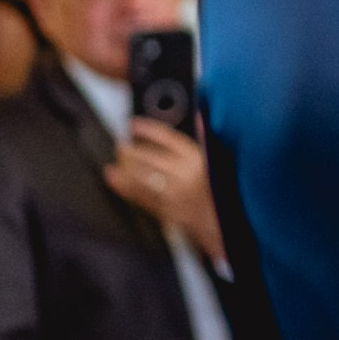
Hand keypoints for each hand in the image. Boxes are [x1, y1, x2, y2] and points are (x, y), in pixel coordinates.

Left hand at [106, 120, 225, 262]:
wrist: (225, 224)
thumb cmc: (223, 191)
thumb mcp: (220, 160)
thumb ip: (207, 138)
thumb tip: (200, 115)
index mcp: (197, 160)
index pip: (167, 138)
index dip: (148, 129)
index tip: (134, 124)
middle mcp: (183, 176)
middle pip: (148, 158)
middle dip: (130, 149)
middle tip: (122, 144)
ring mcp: (172, 194)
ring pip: (140, 177)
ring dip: (124, 166)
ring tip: (117, 157)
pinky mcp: (164, 210)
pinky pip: (139, 196)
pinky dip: (122, 185)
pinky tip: (113, 177)